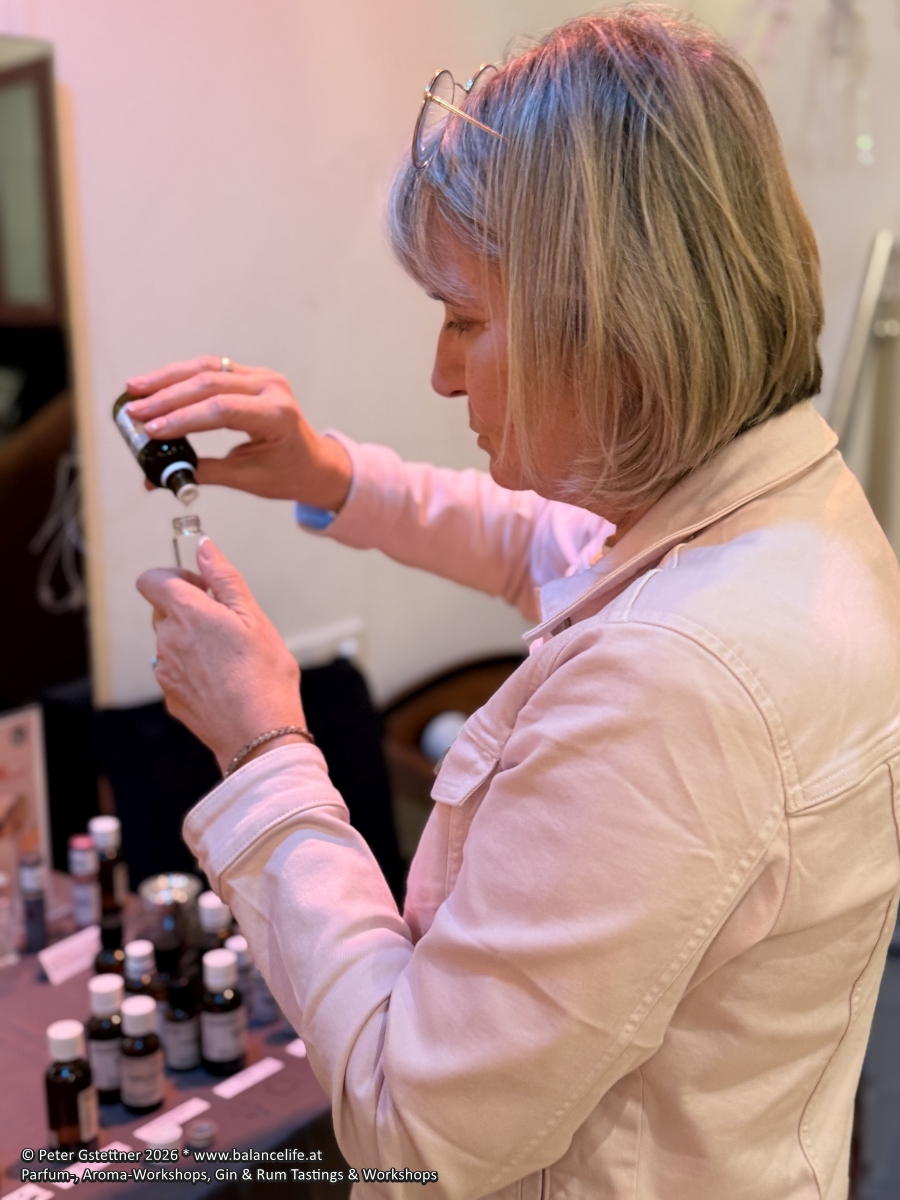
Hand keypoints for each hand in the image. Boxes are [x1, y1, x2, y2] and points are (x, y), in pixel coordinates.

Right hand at [125, 356, 351, 509]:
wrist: (315, 463)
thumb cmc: (288, 473)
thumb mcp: (247, 478)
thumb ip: (202, 473)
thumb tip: (158, 477)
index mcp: (277, 415)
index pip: (221, 410)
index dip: (182, 418)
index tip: (151, 430)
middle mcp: (271, 388)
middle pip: (210, 383)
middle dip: (167, 397)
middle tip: (134, 410)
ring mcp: (263, 378)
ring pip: (207, 368)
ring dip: (168, 379)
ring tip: (135, 390)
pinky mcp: (252, 375)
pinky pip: (213, 368)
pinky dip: (182, 377)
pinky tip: (158, 384)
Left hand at [137, 538, 306, 772]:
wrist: (259, 735)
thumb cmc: (264, 676)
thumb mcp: (253, 617)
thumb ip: (224, 578)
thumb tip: (205, 548)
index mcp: (187, 613)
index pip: (153, 579)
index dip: (175, 577)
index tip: (202, 587)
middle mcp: (167, 640)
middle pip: (164, 610)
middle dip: (190, 609)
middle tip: (227, 624)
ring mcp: (165, 671)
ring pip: (171, 642)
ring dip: (193, 641)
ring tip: (230, 658)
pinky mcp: (171, 696)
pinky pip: (176, 671)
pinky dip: (194, 669)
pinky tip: (223, 680)